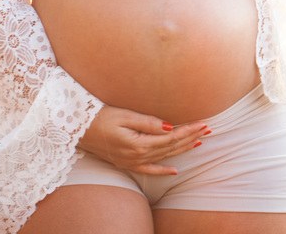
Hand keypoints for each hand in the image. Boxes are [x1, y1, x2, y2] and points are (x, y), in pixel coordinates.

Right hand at [79, 104, 209, 175]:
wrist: (77, 129)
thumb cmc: (99, 117)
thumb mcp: (124, 115)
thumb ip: (148, 122)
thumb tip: (169, 127)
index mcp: (139, 143)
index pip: (171, 137)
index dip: (189, 131)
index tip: (204, 124)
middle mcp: (137, 155)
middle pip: (171, 147)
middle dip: (191, 138)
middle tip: (208, 130)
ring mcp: (132, 161)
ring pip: (164, 156)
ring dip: (182, 149)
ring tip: (199, 142)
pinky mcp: (127, 163)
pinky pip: (149, 169)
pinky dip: (163, 169)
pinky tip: (175, 170)